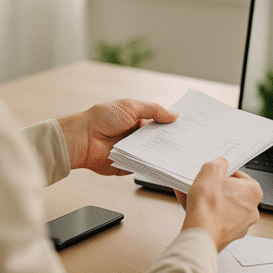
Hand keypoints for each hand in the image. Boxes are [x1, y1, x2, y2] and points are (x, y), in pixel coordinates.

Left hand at [57, 99, 177, 174]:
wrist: (83, 138)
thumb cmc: (102, 118)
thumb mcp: (131, 106)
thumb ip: (154, 110)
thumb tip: (174, 115)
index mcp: (138, 120)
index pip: (160, 123)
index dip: (172, 125)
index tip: (189, 126)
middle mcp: (137, 136)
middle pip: (160, 140)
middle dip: (172, 140)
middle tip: (189, 141)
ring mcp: (133, 151)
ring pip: (154, 154)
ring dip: (164, 154)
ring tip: (181, 153)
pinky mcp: (128, 165)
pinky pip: (144, 166)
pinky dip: (152, 165)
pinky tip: (164, 164)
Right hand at [176, 158, 262, 250]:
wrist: (199, 235)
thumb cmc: (208, 208)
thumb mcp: (210, 172)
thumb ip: (218, 164)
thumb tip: (220, 163)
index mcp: (253, 192)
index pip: (239, 176)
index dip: (222, 174)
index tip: (213, 175)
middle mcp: (251, 210)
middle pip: (230, 192)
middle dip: (214, 188)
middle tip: (202, 185)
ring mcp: (240, 225)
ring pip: (222, 207)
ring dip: (208, 201)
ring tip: (192, 195)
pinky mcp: (227, 235)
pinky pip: (216, 219)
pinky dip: (205, 214)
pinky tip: (191, 208)